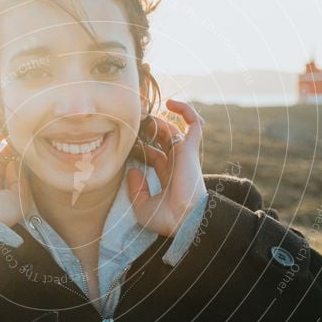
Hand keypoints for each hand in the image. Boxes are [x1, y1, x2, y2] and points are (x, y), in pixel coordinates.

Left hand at [127, 99, 207, 237]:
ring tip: (144, 114)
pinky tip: (169, 102)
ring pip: (174, 129)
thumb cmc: (165, 218)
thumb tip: (132, 171)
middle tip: (133, 122)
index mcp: (168, 176)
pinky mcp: (190, 148)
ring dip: (159, 120)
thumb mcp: (142, 207)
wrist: (183, 219)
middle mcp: (177, 163)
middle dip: (148, 130)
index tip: (127, 142)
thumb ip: (136, 190)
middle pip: (163, 139)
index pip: (154, 154)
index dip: (141, 146)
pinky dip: (185, 110)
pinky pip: (193, 123)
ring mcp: (184, 155)